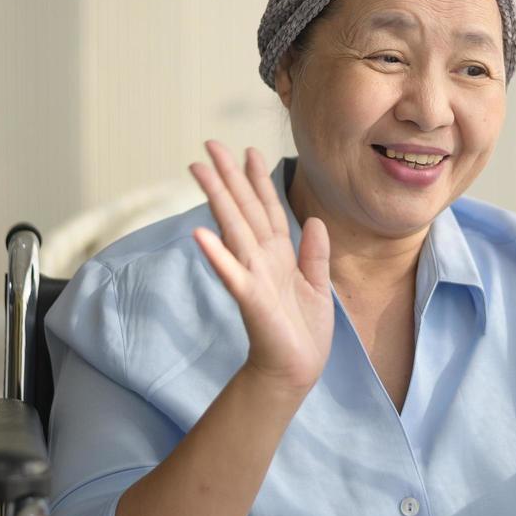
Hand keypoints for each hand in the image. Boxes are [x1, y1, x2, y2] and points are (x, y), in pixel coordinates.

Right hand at [188, 142, 333, 395]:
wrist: (297, 371)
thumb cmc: (303, 333)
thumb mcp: (317, 286)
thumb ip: (314, 254)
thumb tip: (314, 220)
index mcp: (278, 255)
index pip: (265, 208)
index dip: (258, 179)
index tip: (248, 151)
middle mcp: (261, 259)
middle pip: (242, 209)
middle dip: (228, 176)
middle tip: (210, 144)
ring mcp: (253, 277)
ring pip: (233, 229)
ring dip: (216, 199)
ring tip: (198, 171)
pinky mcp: (251, 299)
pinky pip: (232, 274)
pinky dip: (217, 254)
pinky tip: (200, 234)